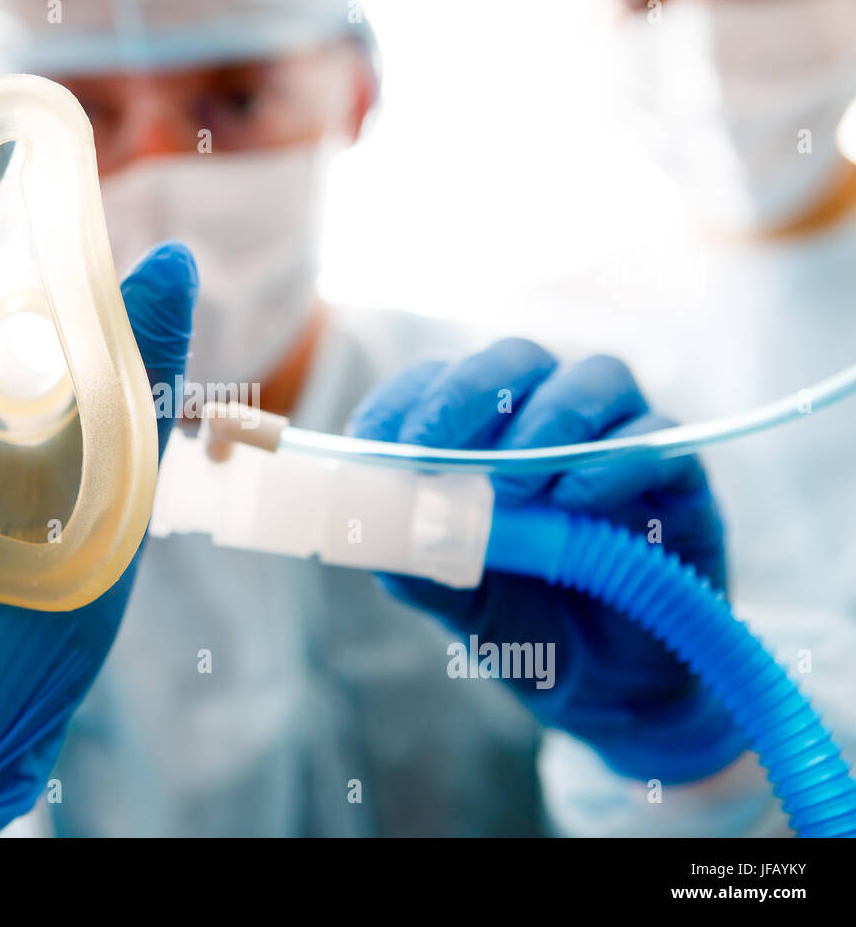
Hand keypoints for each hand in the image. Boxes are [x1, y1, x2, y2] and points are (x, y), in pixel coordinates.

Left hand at [349, 337, 744, 782]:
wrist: (605, 690)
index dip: (407, 401)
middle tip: (436, 449)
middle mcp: (549, 421)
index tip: (384, 444)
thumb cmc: (519, 622)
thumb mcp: (448, 594)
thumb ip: (409, 552)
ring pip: (596, 378)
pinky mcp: (678, 481)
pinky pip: (657, 442)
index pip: (439, 381)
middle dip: (468, 394)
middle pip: (515, 360)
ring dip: (546, 421)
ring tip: (514, 488)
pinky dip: (612, 464)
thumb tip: (371, 512)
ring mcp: (618, 443)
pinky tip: (574, 504)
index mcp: (483, 435)